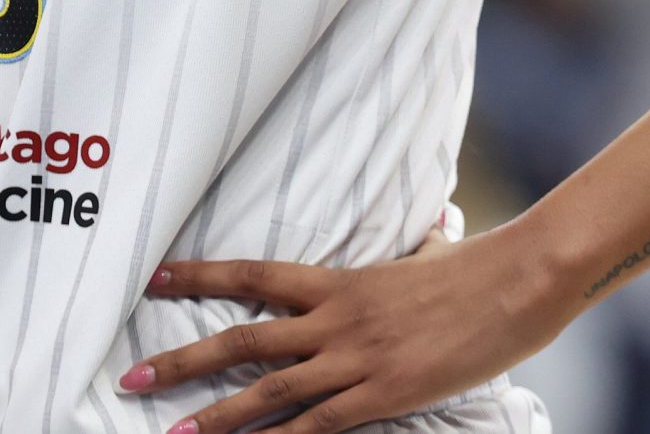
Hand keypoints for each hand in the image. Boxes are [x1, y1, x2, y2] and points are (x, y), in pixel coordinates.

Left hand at [117, 223, 566, 433]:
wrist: (516, 281)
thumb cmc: (476, 268)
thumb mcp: (429, 255)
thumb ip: (412, 253)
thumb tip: (432, 235)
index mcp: (337, 281)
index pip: (252, 274)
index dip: (199, 276)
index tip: (153, 278)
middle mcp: (334, 318)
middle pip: (242, 339)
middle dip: (183, 361)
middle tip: (132, 380)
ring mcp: (356, 358)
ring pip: (269, 390)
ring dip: (217, 417)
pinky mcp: (384, 394)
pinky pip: (320, 426)